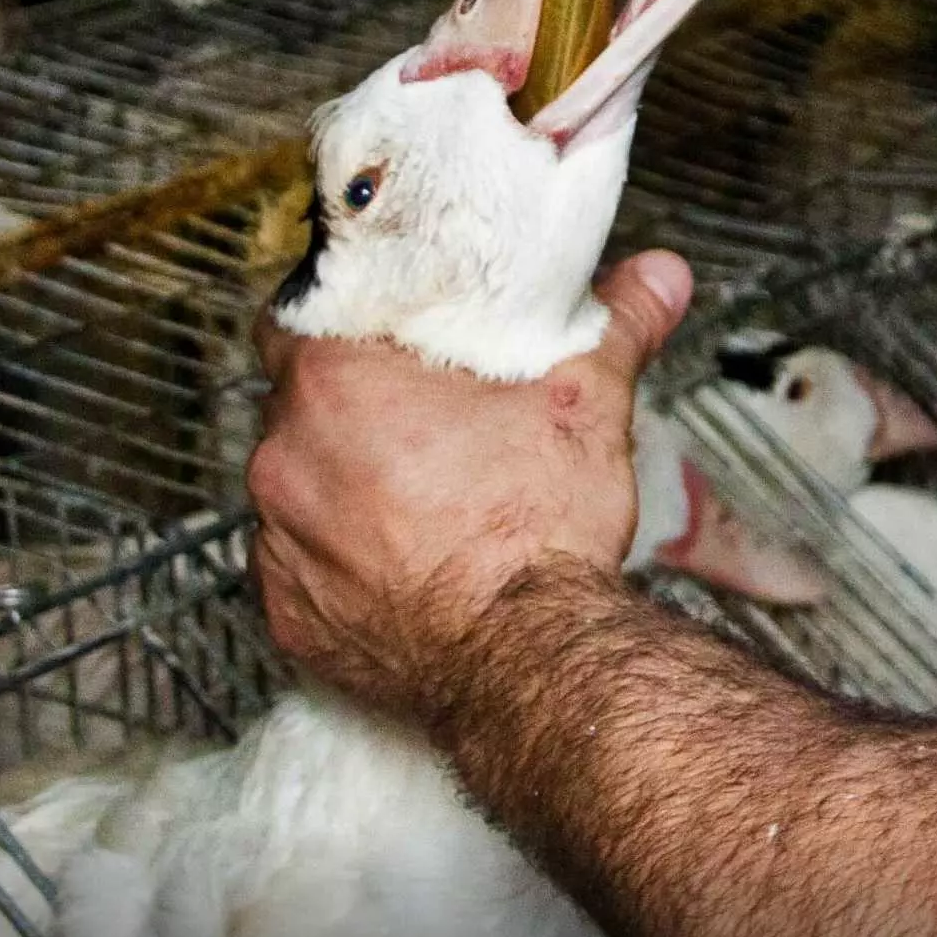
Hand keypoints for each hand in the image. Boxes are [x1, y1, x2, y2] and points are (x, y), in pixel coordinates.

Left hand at [247, 252, 691, 719]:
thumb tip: (656, 278)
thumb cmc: (538, 530)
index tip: (381, 347)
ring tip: (416, 505)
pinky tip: (398, 568)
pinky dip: (338, 569)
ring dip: (339, 492)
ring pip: (297, 492)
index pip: (295, 319)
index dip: (341, 330)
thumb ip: (616, 322)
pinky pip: (299, 573)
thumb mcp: (587, 400)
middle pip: (298, 409)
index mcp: (334, 381)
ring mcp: (279, 542)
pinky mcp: (288, 616)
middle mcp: (286, 457)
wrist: (531, 658)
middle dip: (348, 415)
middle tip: (418, 427)